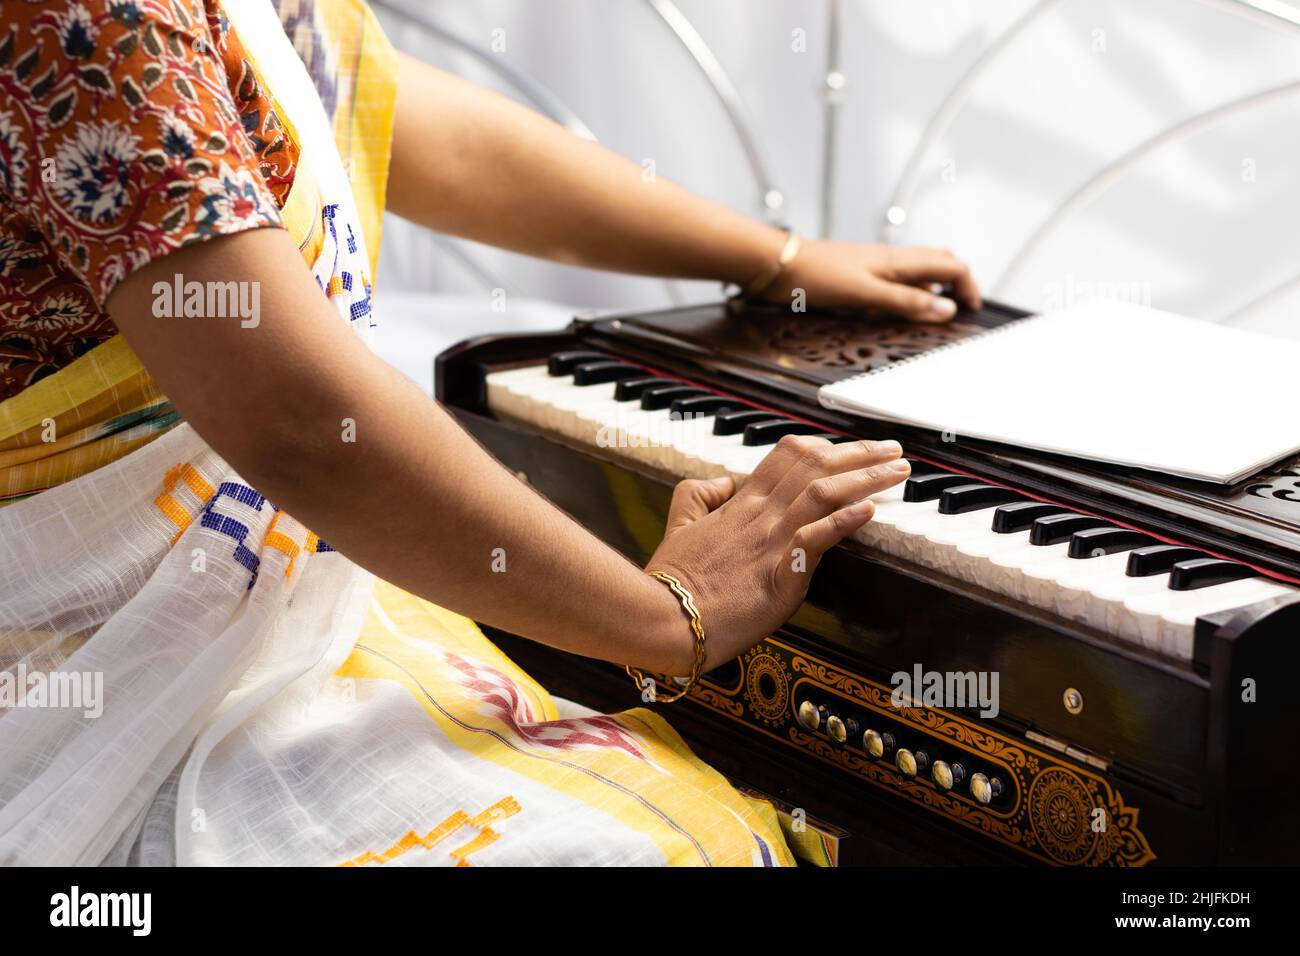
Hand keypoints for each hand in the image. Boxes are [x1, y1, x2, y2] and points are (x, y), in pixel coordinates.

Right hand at [644, 436, 911, 671]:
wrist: (663, 619)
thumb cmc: (670, 582)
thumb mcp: (678, 525)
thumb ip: (698, 495)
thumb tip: (722, 481)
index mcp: (738, 504)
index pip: (787, 455)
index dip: (824, 445)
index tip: (849, 449)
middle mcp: (759, 516)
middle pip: (815, 465)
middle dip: (860, 453)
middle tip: (893, 450)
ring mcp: (770, 543)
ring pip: (824, 493)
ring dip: (867, 478)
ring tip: (898, 473)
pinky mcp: (779, 575)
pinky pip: (816, 538)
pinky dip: (845, 521)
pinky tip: (871, 510)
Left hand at [761, 240, 980, 321]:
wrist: (779, 265)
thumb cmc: (817, 276)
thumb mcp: (867, 294)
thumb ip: (906, 301)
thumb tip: (947, 309)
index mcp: (899, 260)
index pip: (950, 265)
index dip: (967, 286)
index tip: (971, 311)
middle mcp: (891, 258)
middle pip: (939, 262)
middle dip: (956, 282)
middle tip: (961, 309)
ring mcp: (876, 263)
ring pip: (918, 269)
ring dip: (934, 286)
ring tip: (936, 310)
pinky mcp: (860, 272)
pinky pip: (897, 277)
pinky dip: (910, 289)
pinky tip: (899, 306)